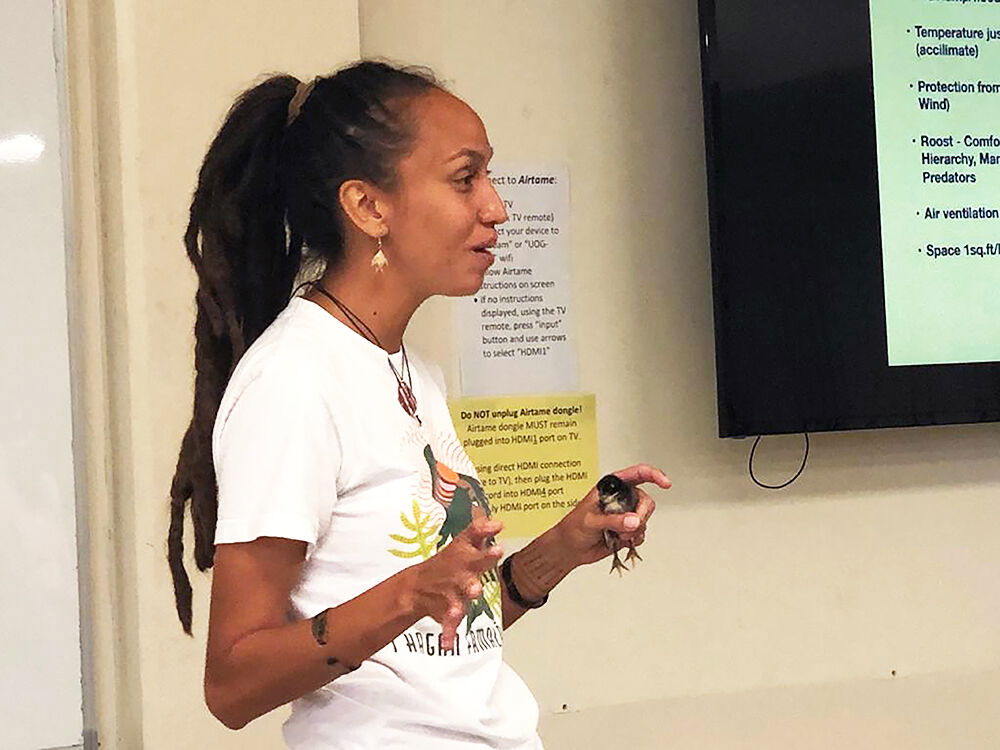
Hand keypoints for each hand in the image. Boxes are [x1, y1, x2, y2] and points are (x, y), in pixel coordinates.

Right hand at [407, 517, 503, 648]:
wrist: (414, 588)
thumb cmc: (447, 565)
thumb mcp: (462, 546)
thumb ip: (480, 534)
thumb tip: (498, 521)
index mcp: (461, 550)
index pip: (473, 534)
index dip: (485, 528)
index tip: (498, 524)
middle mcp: (458, 567)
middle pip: (473, 560)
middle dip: (485, 557)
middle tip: (498, 552)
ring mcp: (451, 587)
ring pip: (461, 589)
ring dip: (468, 589)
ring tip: (475, 591)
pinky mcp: (446, 607)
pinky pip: (448, 621)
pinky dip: (448, 633)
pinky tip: (447, 644)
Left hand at [555, 464, 669, 566]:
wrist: (571, 548)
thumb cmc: (573, 528)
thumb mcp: (591, 521)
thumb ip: (613, 520)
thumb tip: (633, 521)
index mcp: (610, 486)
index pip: (637, 474)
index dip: (654, 475)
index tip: (665, 483)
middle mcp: (621, 498)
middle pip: (646, 500)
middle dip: (641, 515)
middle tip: (628, 526)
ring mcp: (625, 514)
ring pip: (645, 518)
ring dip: (634, 530)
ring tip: (616, 535)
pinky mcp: (628, 529)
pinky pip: (642, 532)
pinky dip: (634, 539)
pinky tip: (620, 540)